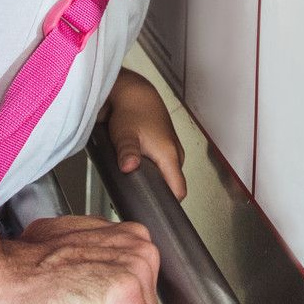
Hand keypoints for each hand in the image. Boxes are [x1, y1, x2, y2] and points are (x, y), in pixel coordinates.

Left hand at [104, 70, 186, 199]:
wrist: (133, 92)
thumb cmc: (130, 111)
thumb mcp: (125, 134)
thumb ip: (127, 152)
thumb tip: (129, 168)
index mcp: (170, 155)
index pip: (179, 191)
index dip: (169, 204)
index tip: (154, 211)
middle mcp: (175, 154)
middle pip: (172, 185)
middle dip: (156, 192)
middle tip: (135, 196)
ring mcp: (172, 149)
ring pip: (166, 174)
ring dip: (153, 179)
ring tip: (133, 180)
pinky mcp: (165, 145)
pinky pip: (163, 165)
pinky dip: (152, 169)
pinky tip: (136, 167)